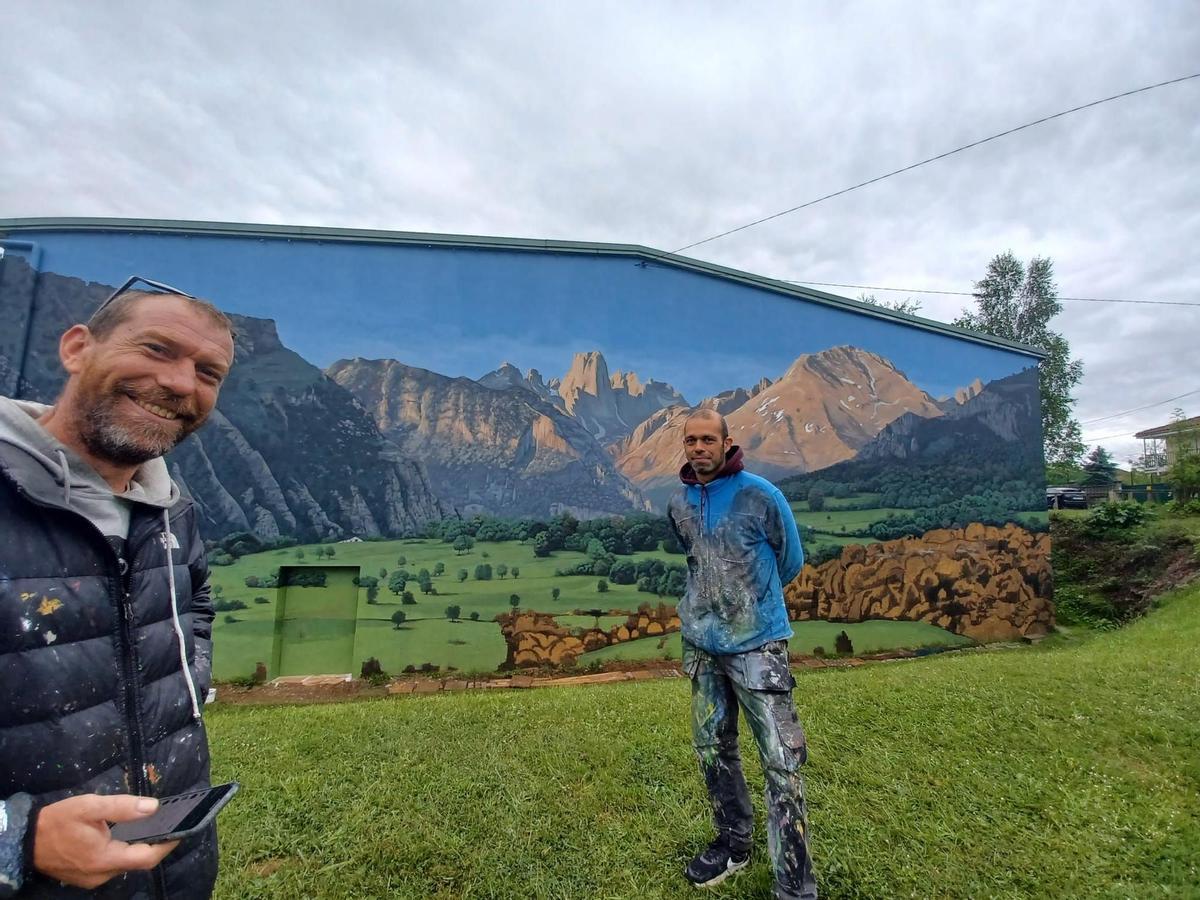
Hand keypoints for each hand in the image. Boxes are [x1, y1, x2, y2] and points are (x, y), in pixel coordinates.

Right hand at [33, 794, 179, 888]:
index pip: (147, 857)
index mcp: (104, 859)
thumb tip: (153, 807)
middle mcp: (102, 874)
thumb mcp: (89, 807)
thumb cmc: (57, 822)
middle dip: (157, 844)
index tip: (182, 829)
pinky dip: (125, 851)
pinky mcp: (87, 877)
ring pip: (126, 864)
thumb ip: (122, 807)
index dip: (168, 845)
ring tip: (153, 827)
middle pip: (139, 862)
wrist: (25, 841)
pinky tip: (129, 836)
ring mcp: (94, 879)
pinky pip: (113, 865)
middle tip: (170, 824)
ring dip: (140, 848)